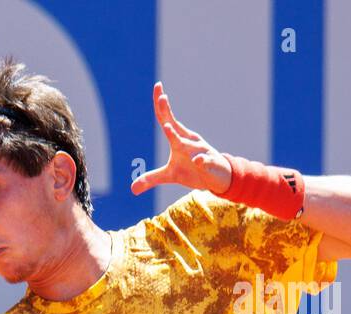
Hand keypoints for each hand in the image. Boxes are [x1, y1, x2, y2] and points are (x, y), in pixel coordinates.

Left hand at [130, 81, 232, 195]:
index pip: (167, 119)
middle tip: (161, 97)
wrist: (218, 178)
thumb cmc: (193, 171)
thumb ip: (151, 179)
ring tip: (167, 127)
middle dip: (167, 111)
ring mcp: (200, 151)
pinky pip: (205, 160)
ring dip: (177, 137)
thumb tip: (132, 189)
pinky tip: (197, 161)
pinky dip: (201, 160)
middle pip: (175, 125)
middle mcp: (189, 141)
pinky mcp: (209, 163)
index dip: (161, 106)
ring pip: (188, 143)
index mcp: (179, 139)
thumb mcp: (170, 176)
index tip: (157, 88)